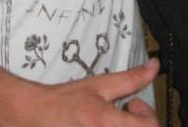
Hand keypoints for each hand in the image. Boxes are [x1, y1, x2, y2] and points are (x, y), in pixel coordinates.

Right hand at [0, 59, 159, 126]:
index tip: (133, 106)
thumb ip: (131, 78)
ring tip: (110, 121)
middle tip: (124, 113)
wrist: (33, 116)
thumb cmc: (64, 102)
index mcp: (108, 124)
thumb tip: (154, 67)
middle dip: (137, 123)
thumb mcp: (99, 85)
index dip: (147, 114)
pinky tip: (99, 126)